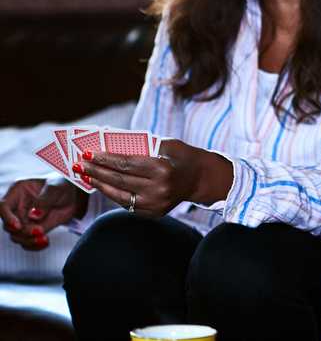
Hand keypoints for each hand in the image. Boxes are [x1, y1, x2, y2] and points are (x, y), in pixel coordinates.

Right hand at [1, 178, 87, 250]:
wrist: (75, 195)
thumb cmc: (63, 185)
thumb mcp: (56, 188)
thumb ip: (44, 201)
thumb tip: (33, 216)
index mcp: (18, 191)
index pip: (3, 206)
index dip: (7, 218)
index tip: (18, 226)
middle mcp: (17, 207)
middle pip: (9, 225)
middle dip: (23, 232)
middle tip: (40, 231)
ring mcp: (23, 220)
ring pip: (16, 236)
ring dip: (29, 241)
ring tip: (44, 238)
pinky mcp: (31, 230)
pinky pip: (27, 242)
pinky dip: (35, 245)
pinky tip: (45, 242)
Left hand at [76, 139, 232, 217]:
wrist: (200, 179)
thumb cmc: (182, 157)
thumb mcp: (166, 145)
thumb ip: (142, 147)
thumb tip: (110, 146)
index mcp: (163, 170)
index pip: (126, 164)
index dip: (105, 158)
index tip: (89, 153)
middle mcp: (159, 190)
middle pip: (119, 179)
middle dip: (97, 170)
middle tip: (80, 163)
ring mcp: (155, 204)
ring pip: (119, 194)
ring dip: (100, 184)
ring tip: (86, 175)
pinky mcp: (153, 213)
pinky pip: (126, 203)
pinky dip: (112, 193)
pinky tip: (102, 184)